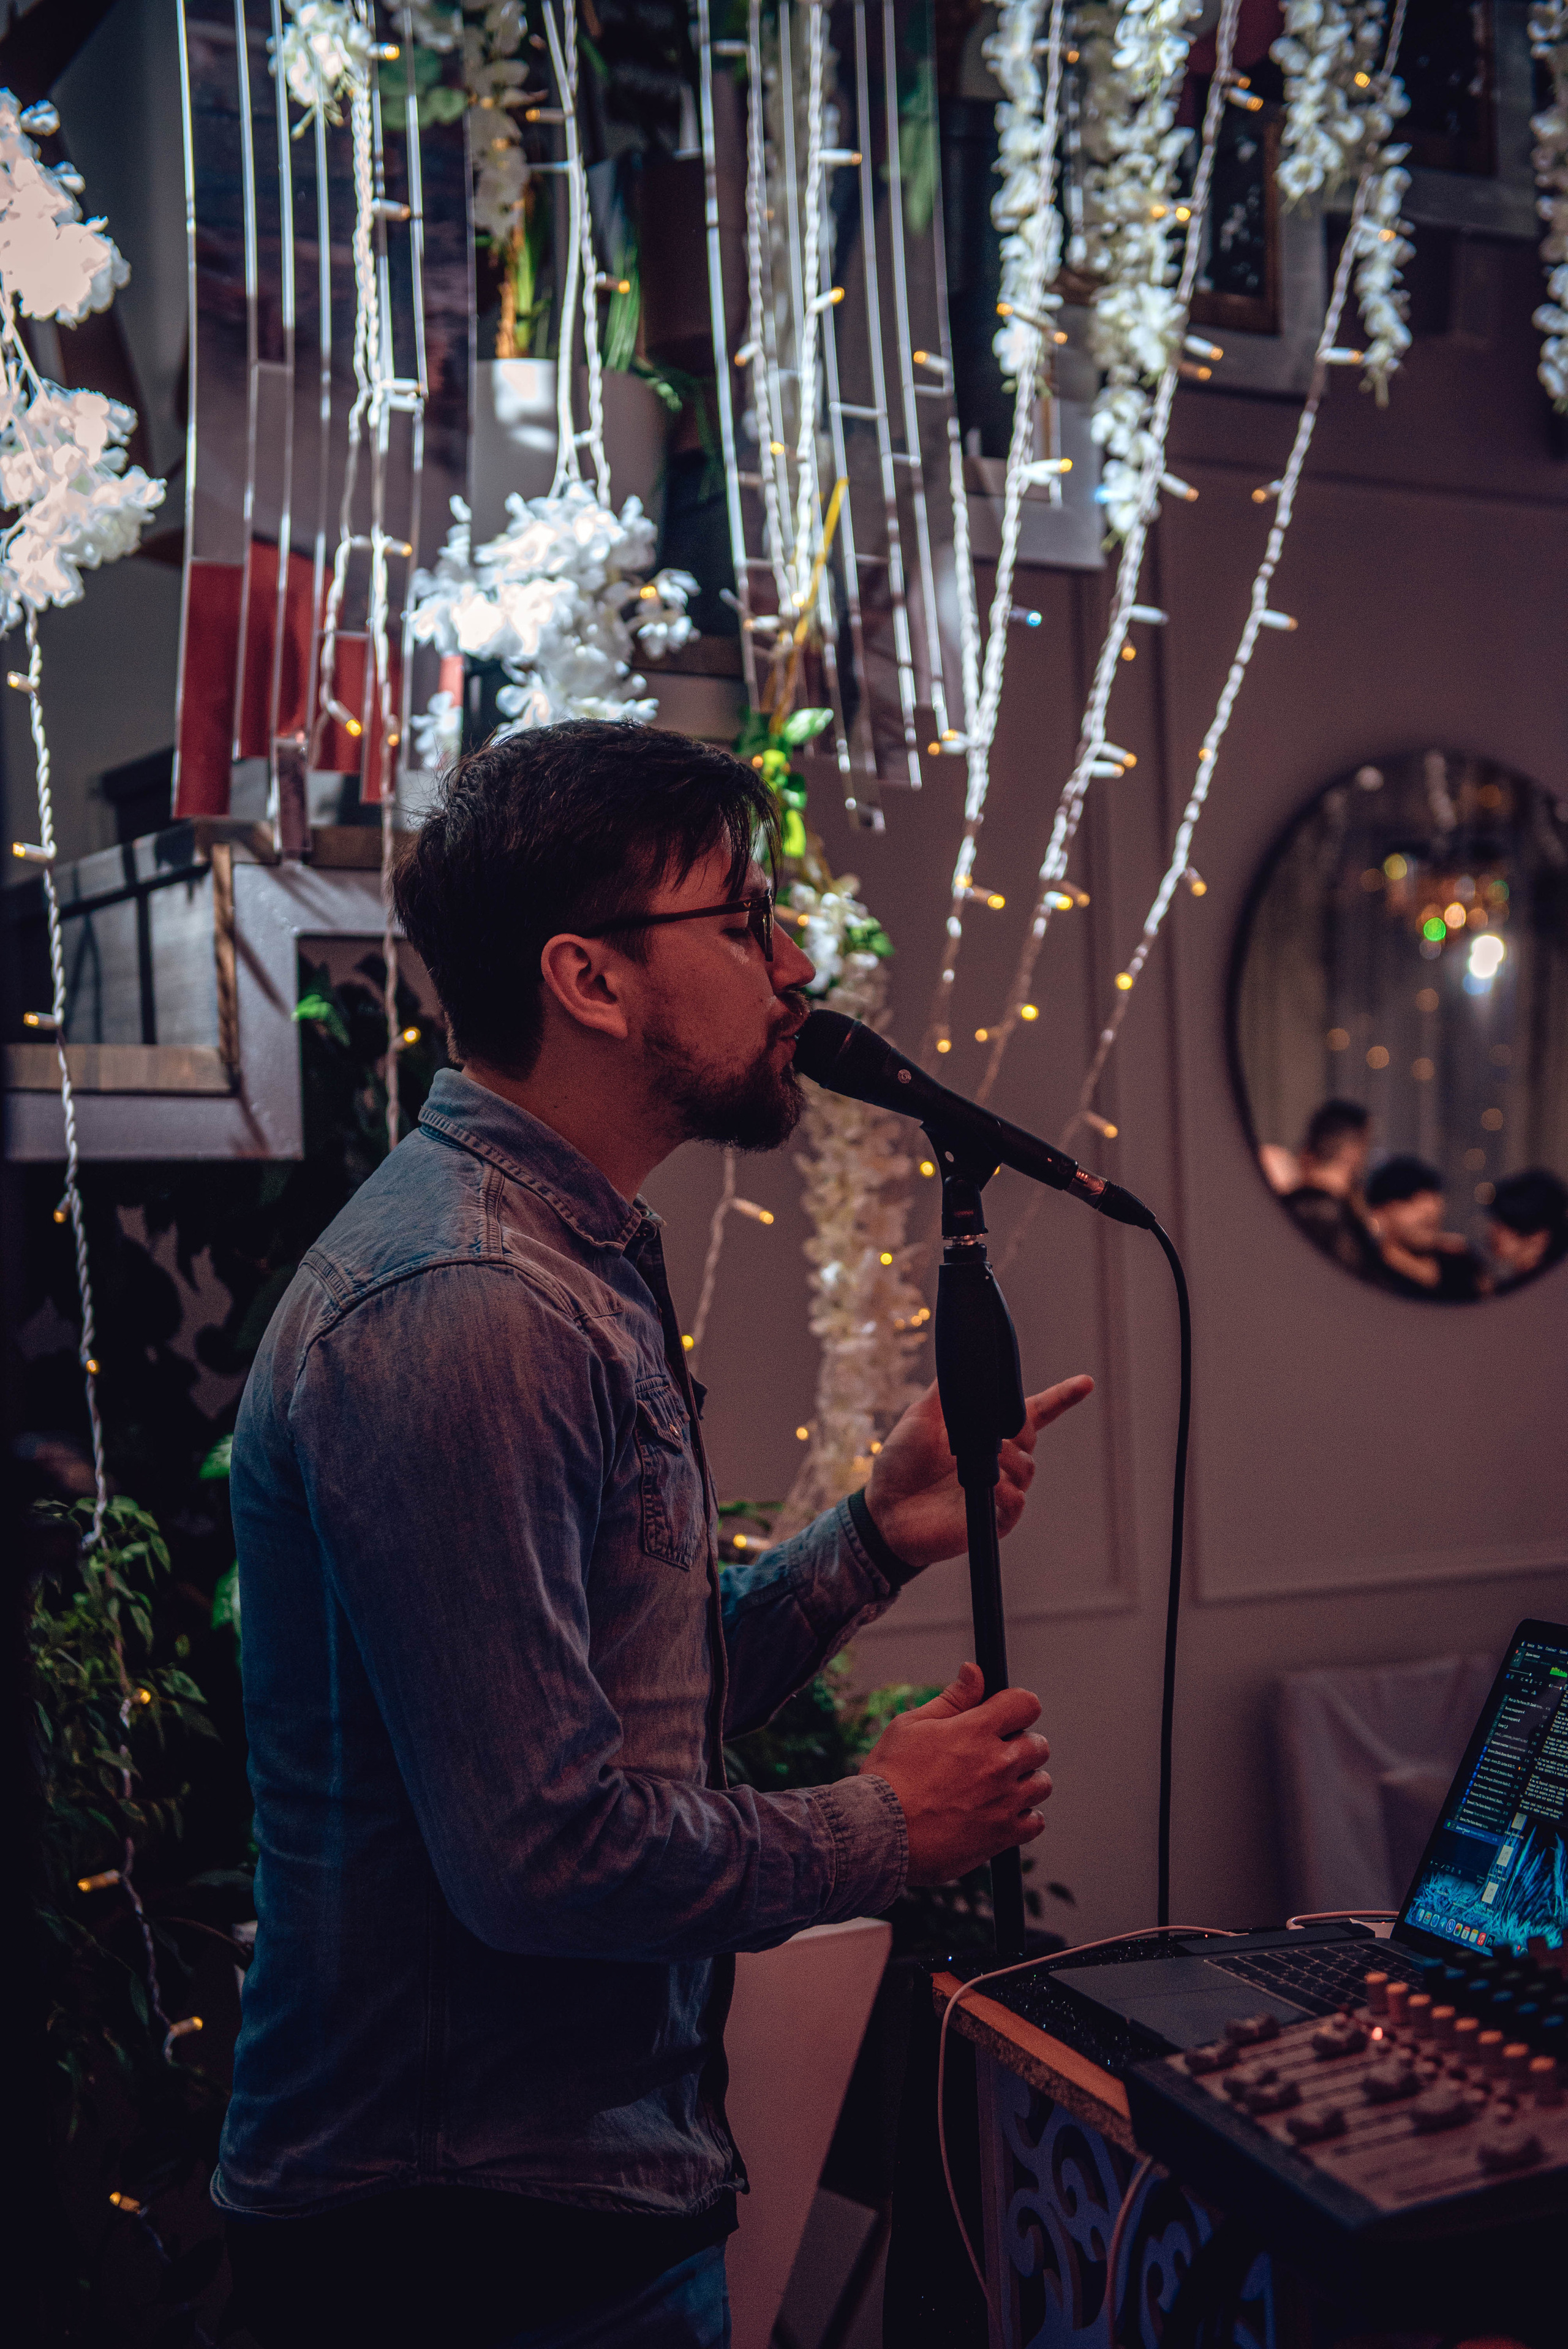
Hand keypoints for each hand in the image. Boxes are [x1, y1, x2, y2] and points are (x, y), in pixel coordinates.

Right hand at [859, 1663, 1050, 1884]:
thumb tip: (974, 1671)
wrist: (878, 1832)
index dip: (1016, 1706)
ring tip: (997, 1786)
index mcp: (976, 1730)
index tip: (1006, 1715)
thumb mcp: (911, 1725)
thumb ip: (952, 1699)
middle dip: (1020, 1744)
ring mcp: (1003, 1801)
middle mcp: (997, 1764)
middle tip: (993, 1755)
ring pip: (1041, 1783)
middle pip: (1038, 1745)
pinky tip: (999, 1813)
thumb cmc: (889, 1777)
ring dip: (1025, 1781)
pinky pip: (1035, 1822)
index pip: (1026, 1704)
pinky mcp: (1002, 1835)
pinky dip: (1023, 1817)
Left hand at [864, 1374, 1093, 1572]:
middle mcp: (998, 1461)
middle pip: (1031, 1437)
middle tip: (990, 1432)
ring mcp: (998, 1491)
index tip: (1086, 1383)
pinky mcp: (993, 1520)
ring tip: (981, 1460)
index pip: (1033, 1414)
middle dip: (1018, 1429)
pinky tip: (988, 1485)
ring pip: (1027, 1468)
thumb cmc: (900, 1464)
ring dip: (1009, 1458)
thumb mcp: (920, 1419)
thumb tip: (962, 1361)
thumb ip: (946, 1393)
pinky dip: (1006, 1490)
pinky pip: (1016, 1502)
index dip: (1062, 1398)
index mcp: (985, 1434)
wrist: (884, 1510)